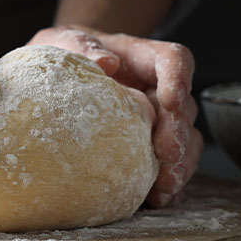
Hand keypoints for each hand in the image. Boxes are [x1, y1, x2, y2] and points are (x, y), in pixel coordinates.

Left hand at [28, 25, 201, 207]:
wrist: (54, 75)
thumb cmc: (60, 55)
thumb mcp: (59, 42)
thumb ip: (79, 44)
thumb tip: (105, 62)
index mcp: (139, 57)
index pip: (173, 59)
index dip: (179, 78)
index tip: (171, 100)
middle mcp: (155, 88)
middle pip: (183, 107)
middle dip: (178, 132)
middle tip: (166, 154)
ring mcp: (155, 118)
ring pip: (185, 140)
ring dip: (181, 164)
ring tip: (165, 186)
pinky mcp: (148, 145)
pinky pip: (169, 165)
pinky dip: (168, 183)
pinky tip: (157, 199)